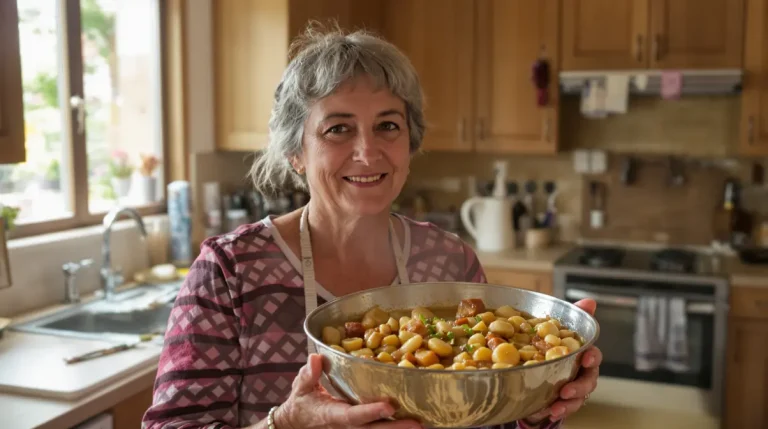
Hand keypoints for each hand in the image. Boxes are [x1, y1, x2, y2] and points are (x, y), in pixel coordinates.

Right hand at [275, 354, 422, 428]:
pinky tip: (413, 425)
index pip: (353, 416)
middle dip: (396, 428)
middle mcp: (345, 427)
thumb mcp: (300, 387)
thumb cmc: (301, 402)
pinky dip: (394, 428)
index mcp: (332, 415)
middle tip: (418, 423)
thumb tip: (316, 358)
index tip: (388, 407)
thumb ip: (309, 374)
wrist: (297, 423)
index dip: (370, 412)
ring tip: (423, 424)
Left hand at [525, 298, 602, 423]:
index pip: (594, 356)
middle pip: (588, 381)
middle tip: (566, 391)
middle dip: (579, 387)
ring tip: (555, 407)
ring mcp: (572, 388)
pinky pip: (562, 409)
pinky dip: (554, 411)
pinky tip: (544, 412)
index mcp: (582, 355)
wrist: (538, 367)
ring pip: (576, 399)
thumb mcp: (558, 330)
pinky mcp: (561, 401)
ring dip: (568, 404)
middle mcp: (581, 373)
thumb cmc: (555, 346)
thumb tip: (590, 301)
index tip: (586, 358)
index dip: (592, 357)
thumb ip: (574, 317)